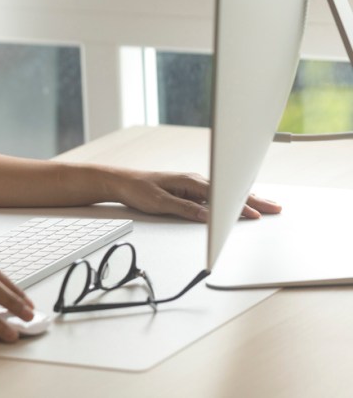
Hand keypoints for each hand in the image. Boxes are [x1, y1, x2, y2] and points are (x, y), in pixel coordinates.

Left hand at [111, 169, 281, 221]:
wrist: (122, 181)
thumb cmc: (138, 189)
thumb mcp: (161, 203)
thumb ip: (185, 209)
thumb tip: (207, 216)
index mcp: (190, 182)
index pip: (222, 195)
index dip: (241, 205)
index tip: (257, 214)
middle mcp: (195, 181)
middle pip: (230, 191)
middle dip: (255, 200)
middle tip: (276, 209)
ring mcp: (193, 184)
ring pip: (226, 192)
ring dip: (248, 198)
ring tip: (269, 205)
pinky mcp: (189, 189)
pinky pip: (217, 193)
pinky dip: (234, 197)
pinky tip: (242, 202)